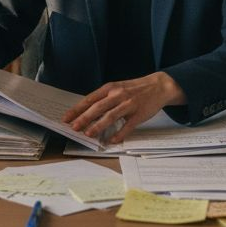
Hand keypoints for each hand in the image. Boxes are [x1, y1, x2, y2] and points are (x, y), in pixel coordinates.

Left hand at [62, 72, 185, 143]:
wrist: (158, 86)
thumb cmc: (134, 89)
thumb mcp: (117, 88)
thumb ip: (103, 98)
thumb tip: (86, 112)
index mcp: (110, 88)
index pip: (90, 99)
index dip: (77, 109)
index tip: (66, 118)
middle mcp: (118, 95)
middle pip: (98, 107)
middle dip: (84, 118)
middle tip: (74, 128)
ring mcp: (129, 104)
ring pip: (111, 116)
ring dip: (98, 125)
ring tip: (89, 134)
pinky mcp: (139, 114)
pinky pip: (128, 125)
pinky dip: (120, 133)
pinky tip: (112, 140)